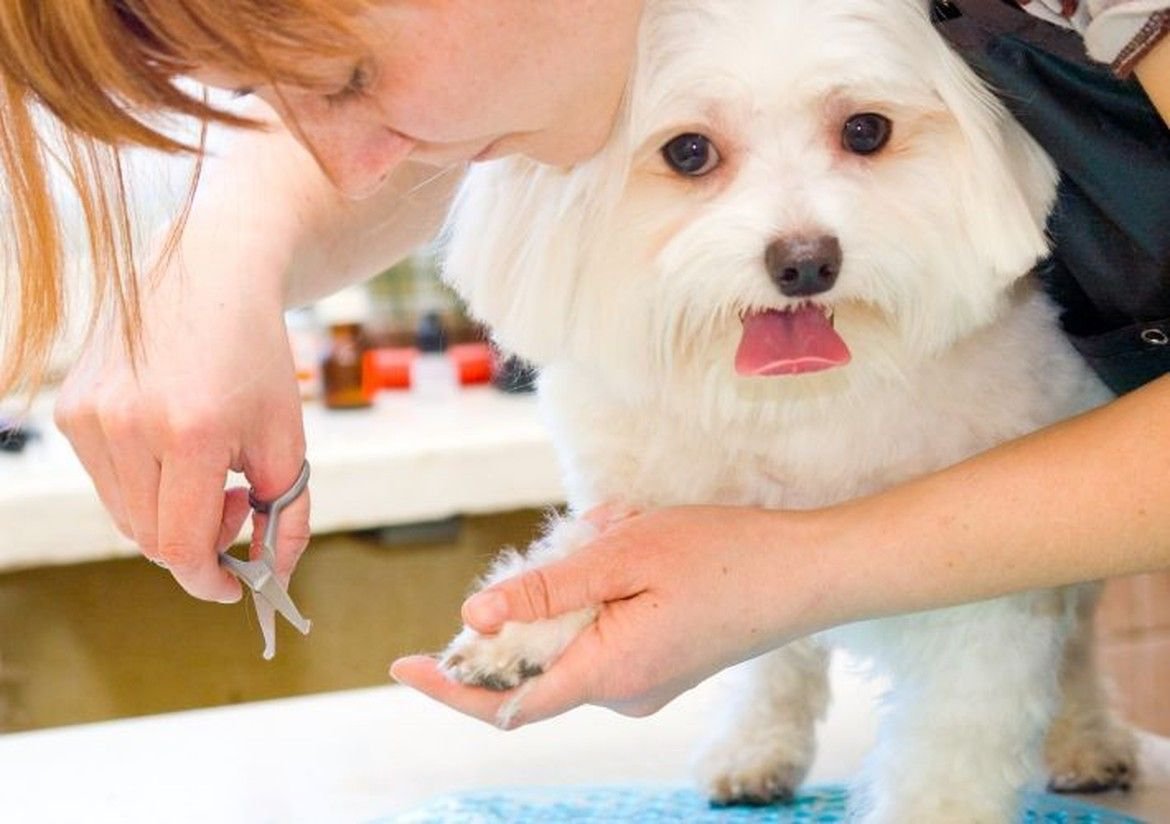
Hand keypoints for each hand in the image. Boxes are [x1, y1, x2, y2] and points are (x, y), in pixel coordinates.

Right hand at [55, 237, 307, 602]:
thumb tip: (275, 576)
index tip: (234, 586)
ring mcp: (89, 415)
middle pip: (150, 539)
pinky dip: (144, 484)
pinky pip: (106, 480)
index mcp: (188, 433)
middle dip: (199, 543)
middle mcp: (126, 425)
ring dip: (170, 515)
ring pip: (124, 515)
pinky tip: (177, 444)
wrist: (209, 274)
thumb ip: (287, 516)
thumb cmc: (257, 358)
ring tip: (211, 469)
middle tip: (239, 504)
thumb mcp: (288, 439)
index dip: (209, 580)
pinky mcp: (70, 407)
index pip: (180, 547)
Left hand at [391, 505, 828, 727]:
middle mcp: (620, 693)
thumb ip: (546, 592)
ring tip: (628, 528)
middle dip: (539, 598)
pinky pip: (602, 632)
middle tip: (591, 533)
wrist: (807, 574)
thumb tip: (474, 617)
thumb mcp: (624, 555)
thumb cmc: (723, 556)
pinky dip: (603, 590)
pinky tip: (639, 544)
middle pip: (537, 661)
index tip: (405, 666)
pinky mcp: (657, 667)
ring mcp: (642, 685)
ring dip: (579, 583)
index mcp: (608, 674)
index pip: (506, 701)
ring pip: (572, 636)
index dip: (451, 686)